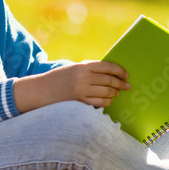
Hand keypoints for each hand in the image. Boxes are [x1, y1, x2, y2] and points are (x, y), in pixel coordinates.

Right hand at [13, 61, 129, 112]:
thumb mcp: (74, 68)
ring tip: (117, 93)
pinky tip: (108, 100)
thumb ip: (90, 69)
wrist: (41, 90)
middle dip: (120, 84)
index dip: (119, 71)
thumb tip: (110, 72)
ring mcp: (82, 91)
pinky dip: (106, 102)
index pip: (107, 67)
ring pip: (107, 93)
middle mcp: (84, 78)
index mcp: (83, 66)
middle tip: (127, 86)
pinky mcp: (80, 102)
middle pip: (109, 80)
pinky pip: (99, 103)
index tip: (126, 75)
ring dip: (114, 93)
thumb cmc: (59, 77)